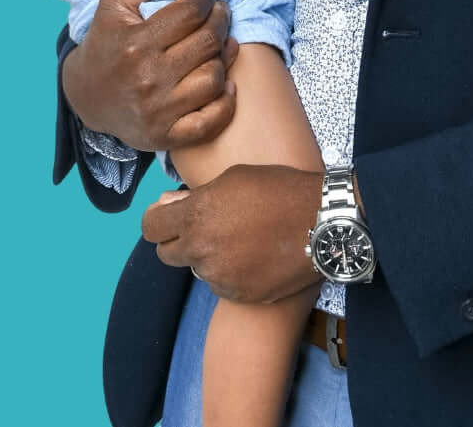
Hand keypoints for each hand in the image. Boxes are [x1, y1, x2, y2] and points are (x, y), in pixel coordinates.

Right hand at [62, 0, 238, 151]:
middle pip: (207, 43)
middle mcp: (147, 79)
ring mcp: (158, 112)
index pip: (190, 13)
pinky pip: (211, 122)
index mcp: (135, 44)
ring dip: (223, 58)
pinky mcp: (166, 136)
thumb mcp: (114, 2)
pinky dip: (226, 103)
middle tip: (218, 14)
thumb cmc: (108, 41)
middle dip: (220, 20)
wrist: (86, 96)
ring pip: (214, 78)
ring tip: (217, 45)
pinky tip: (224, 83)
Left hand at [142, 165, 322, 301]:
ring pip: (198, 268)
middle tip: (206, 228)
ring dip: (209, 257)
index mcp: (197, 216)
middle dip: (179, 241)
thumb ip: (195, 195)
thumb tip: (165, 206)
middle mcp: (201, 249)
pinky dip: (231, 273)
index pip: (151, 228)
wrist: (321, 222)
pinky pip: (222, 285)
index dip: (158, 221)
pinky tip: (254, 257)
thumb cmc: (278, 189)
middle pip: (166, 254)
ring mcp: (219, 276)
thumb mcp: (235, 178)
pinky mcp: (238, 295)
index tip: (168, 218)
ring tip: (240, 240)